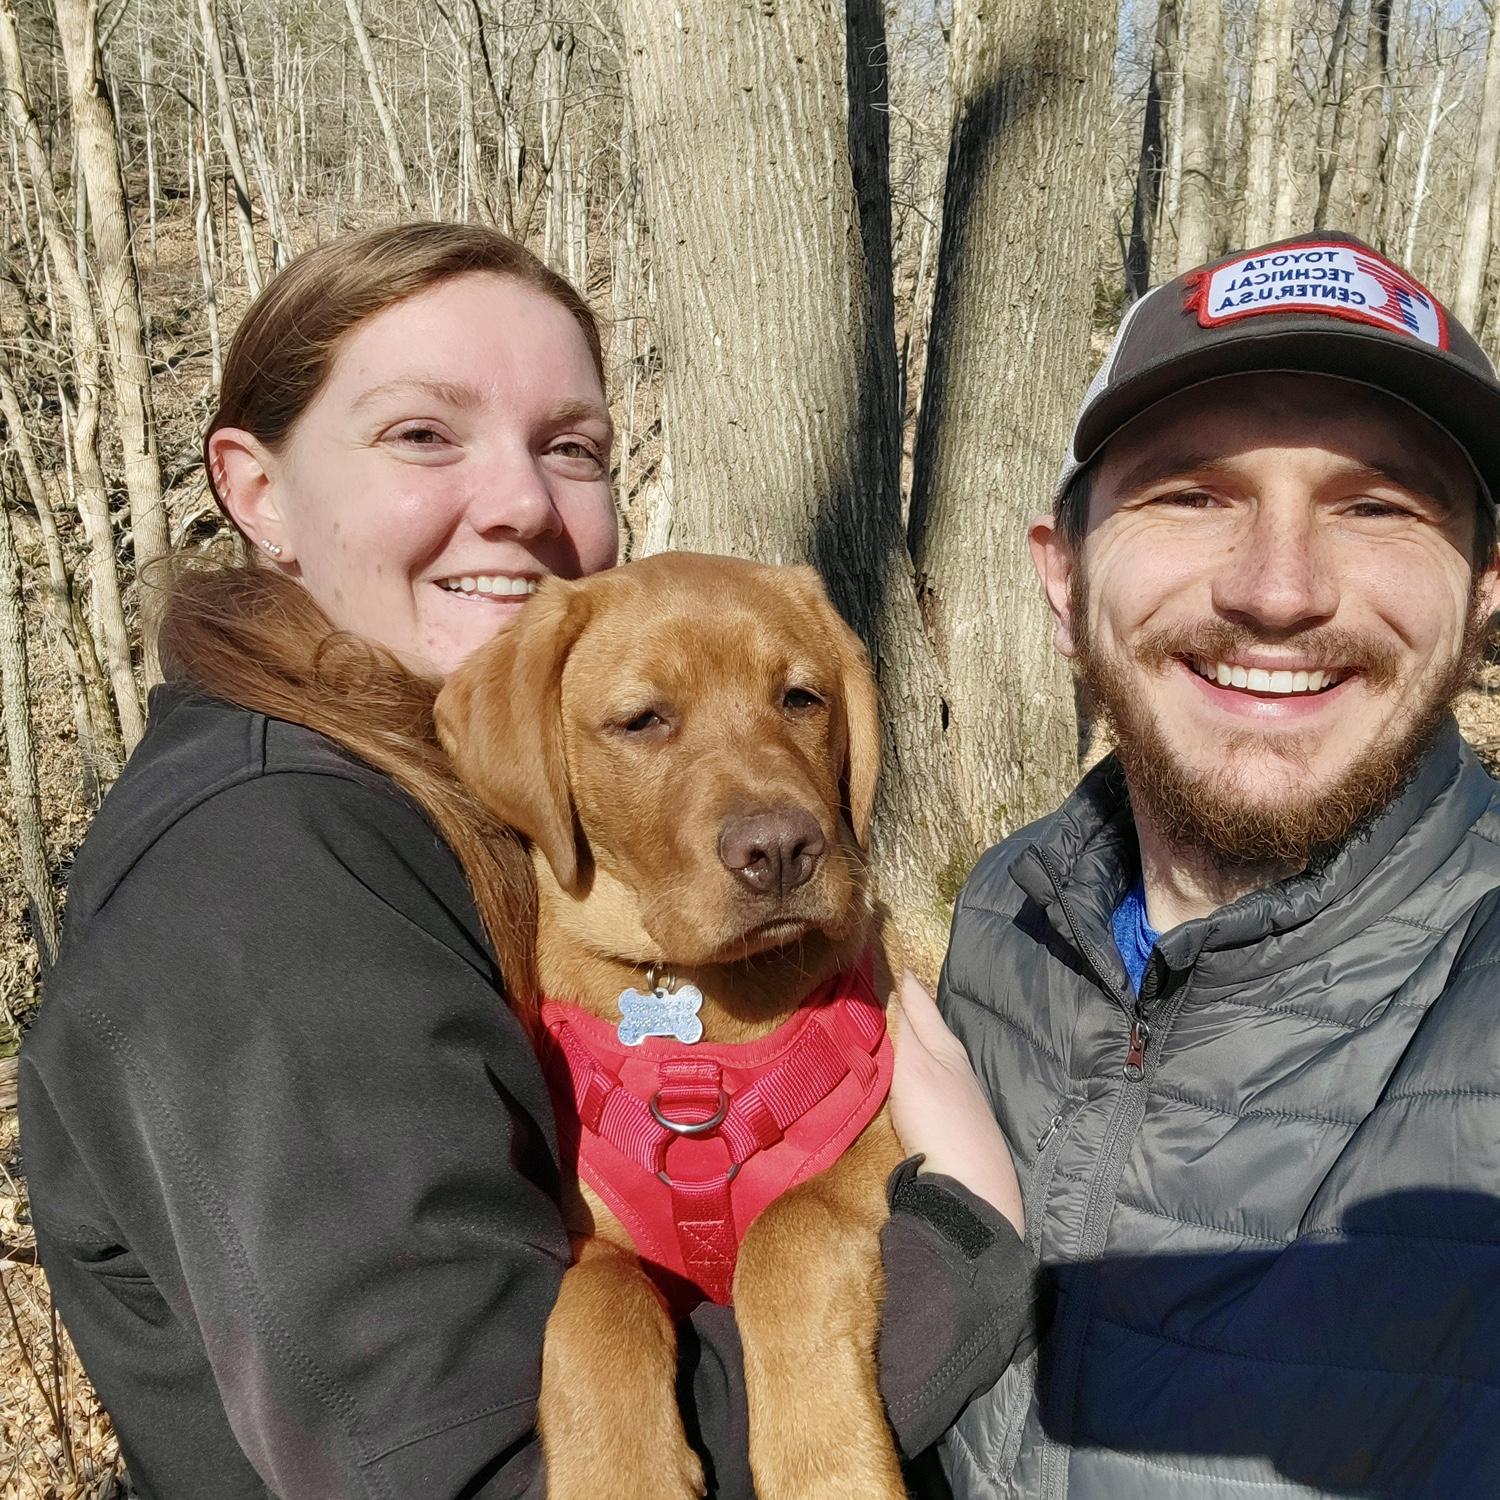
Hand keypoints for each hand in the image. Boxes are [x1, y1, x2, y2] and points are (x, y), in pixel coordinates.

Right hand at [889, 971, 1023, 1236]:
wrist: (969, 1187)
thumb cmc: (940, 1118)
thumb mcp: (915, 1067)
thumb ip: (903, 1031)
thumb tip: (896, 987)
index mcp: (947, 1047)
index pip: (921, 1005)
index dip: (906, 985)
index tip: (891, 960)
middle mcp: (954, 1067)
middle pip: (926, 1030)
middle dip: (906, 1011)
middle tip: (882, 988)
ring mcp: (954, 1096)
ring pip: (926, 1056)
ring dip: (907, 1041)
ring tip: (884, 1026)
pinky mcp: (948, 1124)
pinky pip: (921, 1082)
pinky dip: (908, 1070)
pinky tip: (899, 1076)